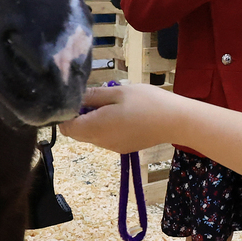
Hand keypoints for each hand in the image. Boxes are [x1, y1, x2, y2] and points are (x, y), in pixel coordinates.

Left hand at [61, 83, 182, 153]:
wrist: (176, 122)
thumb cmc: (147, 102)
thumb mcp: (117, 92)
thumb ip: (93, 95)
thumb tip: (74, 97)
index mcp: (95, 127)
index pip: (66, 127)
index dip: (66, 113)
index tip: (77, 99)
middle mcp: (100, 142)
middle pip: (77, 133)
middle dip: (79, 117)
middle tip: (96, 98)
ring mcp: (112, 147)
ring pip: (91, 135)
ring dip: (93, 121)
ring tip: (112, 104)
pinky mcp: (123, 148)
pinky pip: (105, 138)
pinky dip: (105, 127)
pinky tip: (122, 114)